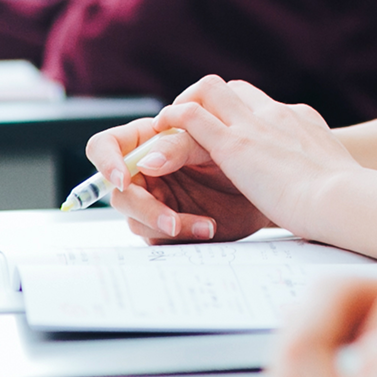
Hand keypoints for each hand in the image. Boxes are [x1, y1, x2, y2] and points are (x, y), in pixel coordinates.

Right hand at [83, 109, 273, 242]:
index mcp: (148, 140)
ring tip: (206, 224)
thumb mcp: (213, 144)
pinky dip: (182, 234)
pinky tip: (208, 227)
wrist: (270, 187)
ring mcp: (154, 199)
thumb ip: (180, 145)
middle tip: (171, 220)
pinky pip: (157, 237)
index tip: (123, 178)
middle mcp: (145, 170)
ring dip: (168, 225)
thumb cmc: (243, 154)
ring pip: (135, 219)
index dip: (106, 161)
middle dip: (144, 208)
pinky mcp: (167, 225)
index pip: (106, 145)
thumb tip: (147, 161)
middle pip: (118, 191)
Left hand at [151, 77, 363, 238]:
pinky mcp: (233, 145)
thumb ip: (322, 175)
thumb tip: (324, 196)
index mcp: (302, 121)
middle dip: (206, 102)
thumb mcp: (337, 177)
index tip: (226, 131)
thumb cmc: (347, 202)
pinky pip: (190, 117)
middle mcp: (277, 113)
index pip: (262, 102)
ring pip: (208, 90)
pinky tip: (161, 138)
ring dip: (185, 105)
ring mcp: (255, 125)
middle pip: (233, 88)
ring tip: (169, 130)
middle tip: (189, 129)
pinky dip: (171, 122)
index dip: (238, 112)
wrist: (346, 199)